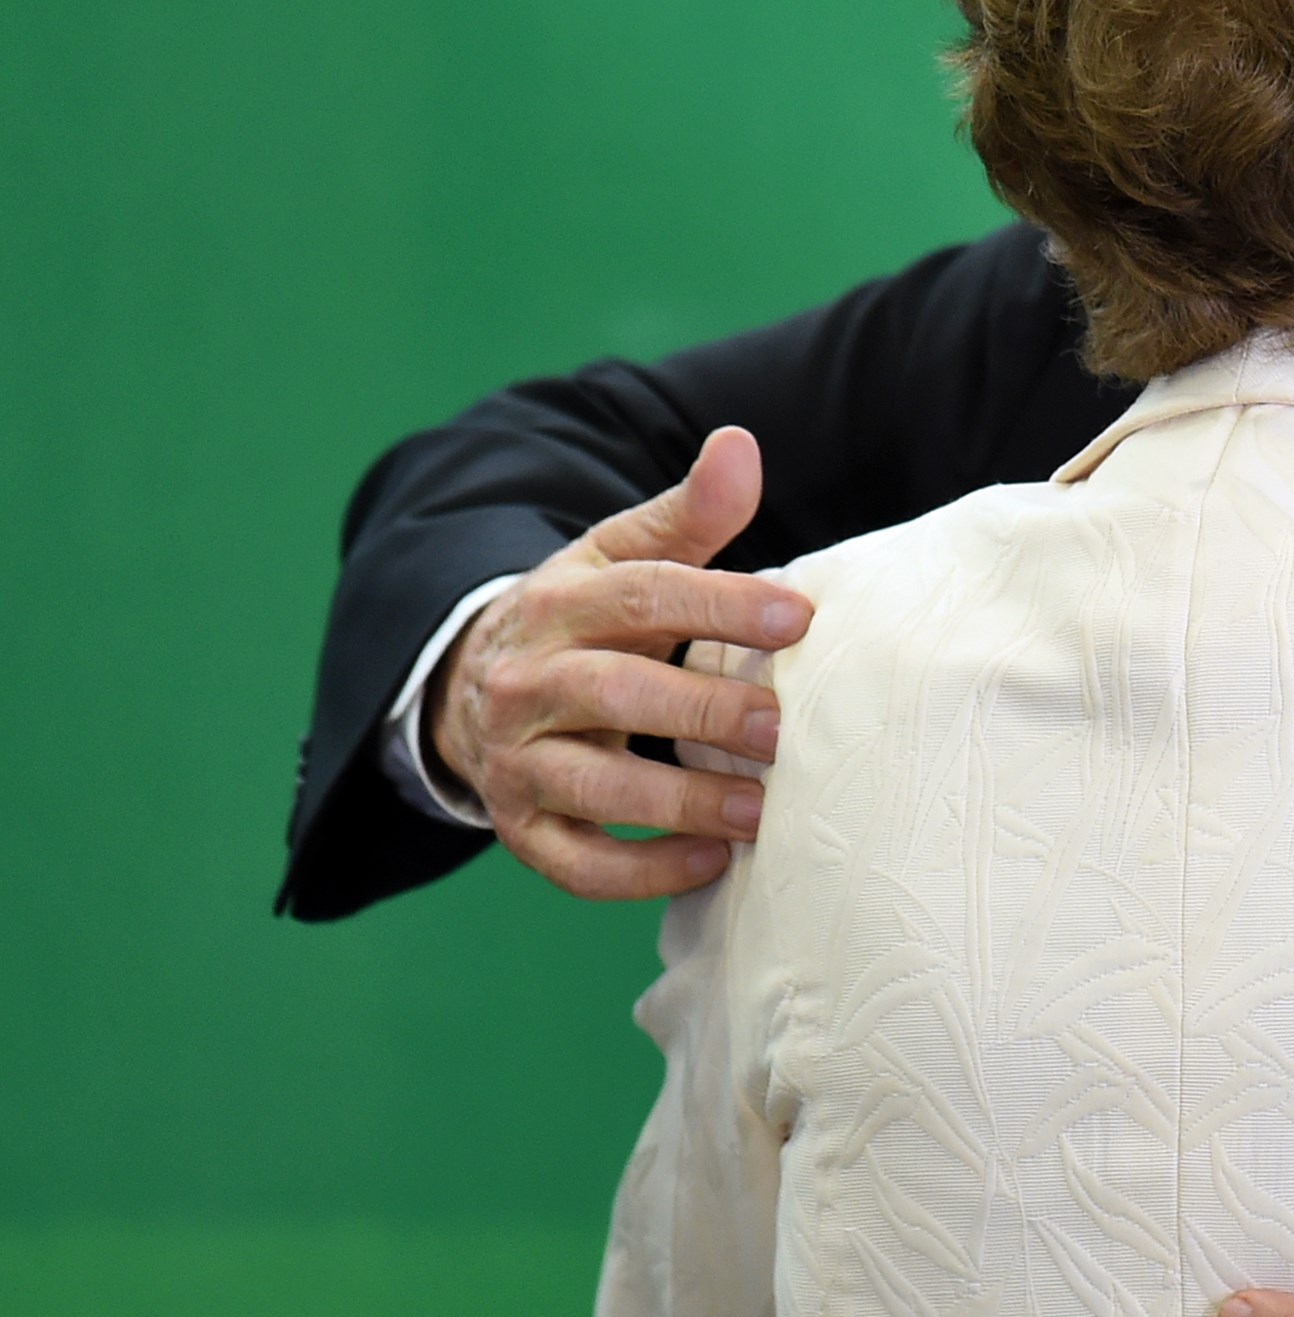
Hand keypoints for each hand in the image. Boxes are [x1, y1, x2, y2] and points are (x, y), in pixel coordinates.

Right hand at [427, 427, 811, 899]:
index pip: (641, 595)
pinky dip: (642, 872)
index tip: (799, 615)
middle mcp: (529, 684)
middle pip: (615, 695)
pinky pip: (576, 864)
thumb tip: (740, 445)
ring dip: (680, 805)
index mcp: (560, 604)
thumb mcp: (617, 557)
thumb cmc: (582, 619)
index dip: (721, 603)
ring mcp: (518, 762)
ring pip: (593, 788)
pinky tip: (713, 862)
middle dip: (701, 714)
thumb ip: (687, 514)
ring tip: (760, 810)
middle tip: (780, 729)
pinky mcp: (522, 829)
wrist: (472, 685)